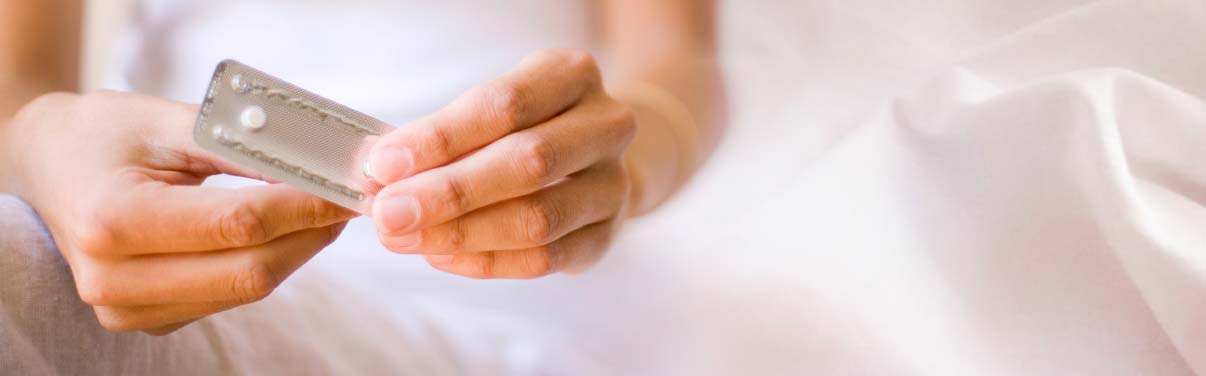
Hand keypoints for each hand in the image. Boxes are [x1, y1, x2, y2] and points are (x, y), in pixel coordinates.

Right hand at [2, 91, 353, 333]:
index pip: (238, 224)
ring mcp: (128, 310)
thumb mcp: (169, 122)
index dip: (306, 207)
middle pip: (252, 271)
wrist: (50, 167)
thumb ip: (241, 145)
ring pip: (248, 290)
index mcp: (113, 221)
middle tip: (353, 199)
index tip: (353, 186)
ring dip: (299, 250)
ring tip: (324, 209)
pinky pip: (230, 297)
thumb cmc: (107, 134)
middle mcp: (115, 280)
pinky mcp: (148, 321)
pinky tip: (287, 231)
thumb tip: (319, 165)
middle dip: (314, 233)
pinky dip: (268, 262)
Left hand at [367, 50, 636, 277]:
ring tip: (404, 238)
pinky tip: (441, 255)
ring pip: (538, 219)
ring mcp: (613, 184)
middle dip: (448, 193)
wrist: (595, 156)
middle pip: (528, 163)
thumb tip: (381, 173)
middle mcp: (606, 126)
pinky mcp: (606, 235)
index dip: (441, 138)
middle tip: (389, 214)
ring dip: (461, 233)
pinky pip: (546, 258)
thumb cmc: (526, 126)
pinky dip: (486, 261)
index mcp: (573, 75)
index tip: (385, 165)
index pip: (504, 105)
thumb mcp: (492, 108)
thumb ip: (442, 137)